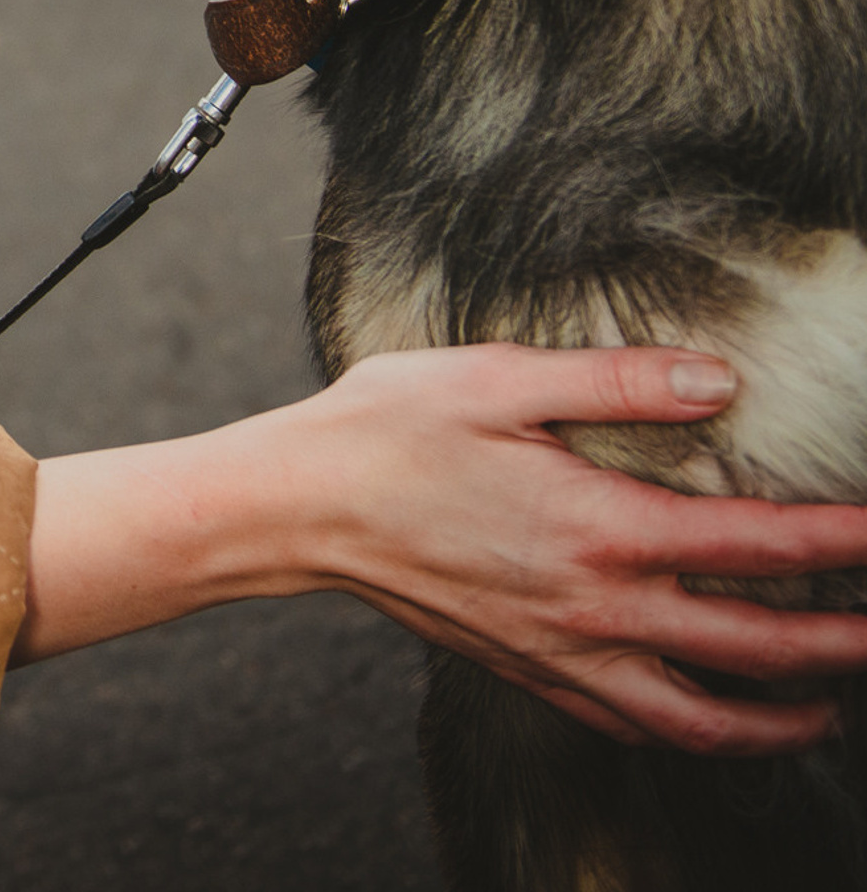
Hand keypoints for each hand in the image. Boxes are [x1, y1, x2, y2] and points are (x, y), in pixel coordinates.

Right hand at [13, 343, 866, 756]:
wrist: (298, 507)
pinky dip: (695, 733)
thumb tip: (717, 382)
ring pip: (705, 716)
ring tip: (829, 703)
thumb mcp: (494, 377)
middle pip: (757, 649)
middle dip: (843, 644)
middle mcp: (595, 605)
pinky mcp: (529, 671)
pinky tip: (710, 716)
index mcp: (597, 525)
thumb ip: (613, 381)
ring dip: (785, 714)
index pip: (756, 546)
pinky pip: (636, 727)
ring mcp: (563, 651)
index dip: (841, 544)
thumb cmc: (386, 429)